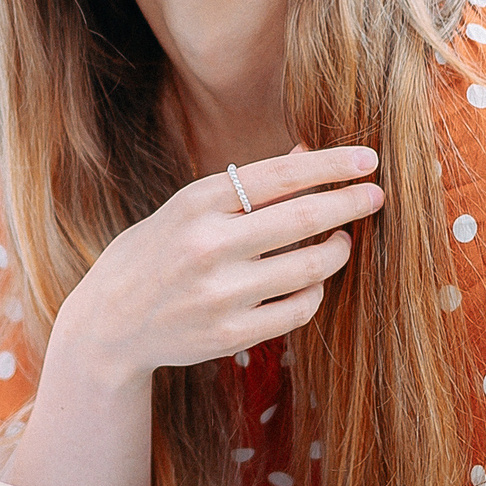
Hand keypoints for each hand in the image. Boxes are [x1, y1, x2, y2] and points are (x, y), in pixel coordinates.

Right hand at [52, 145, 383, 384]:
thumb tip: (308, 151)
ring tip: (342, 240)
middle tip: (376, 195)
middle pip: (303, 217)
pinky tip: (313, 280)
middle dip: (350, 203)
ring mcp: (220, 293)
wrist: (109, 322)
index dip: (331, 165)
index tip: (368, 159)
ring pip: (310, 267)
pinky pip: (299, 310)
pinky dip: (315, 292)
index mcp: (197, 202)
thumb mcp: (188, 207)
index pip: (280, 175)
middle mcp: (208, 245)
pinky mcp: (230, 334)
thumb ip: (246, 184)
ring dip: (337, 250)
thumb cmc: (157, 252)